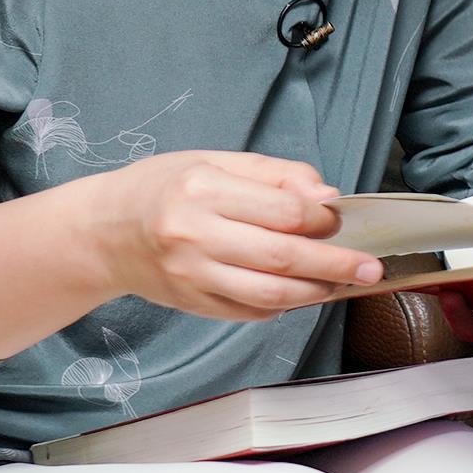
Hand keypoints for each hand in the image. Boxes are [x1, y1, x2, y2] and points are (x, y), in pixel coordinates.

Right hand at [77, 150, 370, 320]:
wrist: (103, 232)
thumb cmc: (162, 188)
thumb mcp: (214, 161)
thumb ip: (274, 175)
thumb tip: (327, 195)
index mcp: (202, 189)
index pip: (281, 210)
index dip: (321, 218)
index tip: (339, 220)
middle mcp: (194, 234)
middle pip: (281, 255)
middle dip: (334, 263)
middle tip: (369, 267)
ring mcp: (192, 275)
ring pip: (269, 293)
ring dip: (314, 292)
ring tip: (340, 284)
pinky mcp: (193, 304)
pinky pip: (250, 311)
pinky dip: (283, 306)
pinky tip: (300, 293)